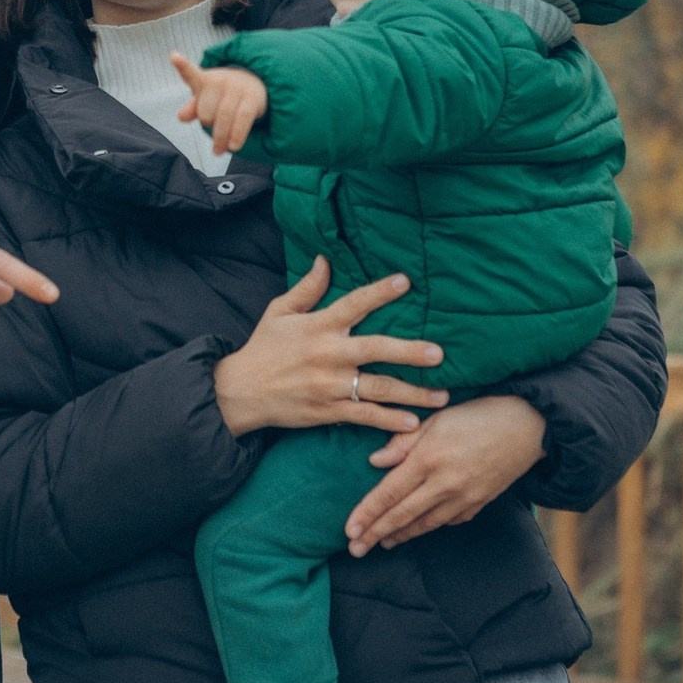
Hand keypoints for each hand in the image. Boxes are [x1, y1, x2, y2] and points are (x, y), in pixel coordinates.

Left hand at [171, 53, 266, 154]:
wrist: (255, 82)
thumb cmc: (224, 93)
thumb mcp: (206, 98)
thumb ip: (193, 107)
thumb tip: (181, 117)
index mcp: (205, 79)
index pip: (191, 74)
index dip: (182, 66)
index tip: (174, 57)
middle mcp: (221, 80)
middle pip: (206, 111)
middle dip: (208, 125)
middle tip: (212, 130)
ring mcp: (237, 88)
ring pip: (224, 117)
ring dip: (221, 138)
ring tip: (218, 151)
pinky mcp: (252, 98)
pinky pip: (243, 118)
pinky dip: (237, 135)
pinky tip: (233, 147)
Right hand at [213, 256, 447, 436]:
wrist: (240, 391)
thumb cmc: (263, 347)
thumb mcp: (279, 312)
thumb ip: (307, 288)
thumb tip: (325, 260)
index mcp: (318, 326)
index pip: (354, 303)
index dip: (380, 291)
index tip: (406, 281)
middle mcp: (328, 354)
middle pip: (376, 349)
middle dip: (410, 352)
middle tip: (439, 353)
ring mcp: (329, 385)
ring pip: (378, 388)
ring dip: (412, 393)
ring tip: (442, 395)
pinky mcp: (328, 411)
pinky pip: (365, 416)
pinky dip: (390, 421)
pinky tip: (414, 423)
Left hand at [344, 395, 547, 556]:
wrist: (526, 426)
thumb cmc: (476, 414)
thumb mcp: (435, 418)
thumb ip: (403, 441)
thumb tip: (374, 461)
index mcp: (428, 459)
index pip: (390, 493)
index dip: (368, 513)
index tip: (350, 530)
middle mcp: (444, 484)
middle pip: (403, 515)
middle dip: (376, 534)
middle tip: (356, 549)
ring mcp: (464, 498)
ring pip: (425, 523)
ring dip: (401, 535)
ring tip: (382, 543)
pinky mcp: (479, 504)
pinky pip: (449, 520)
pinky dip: (429, 526)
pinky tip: (417, 528)